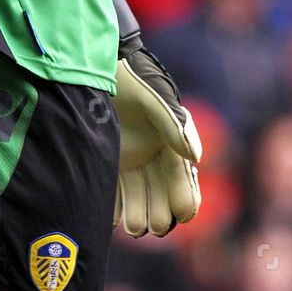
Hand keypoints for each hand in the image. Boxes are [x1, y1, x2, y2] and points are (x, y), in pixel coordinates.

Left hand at [109, 0, 201, 237]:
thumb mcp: (153, 96)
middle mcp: (153, 152)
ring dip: (139, 213)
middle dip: (161, 211)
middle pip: (161, 190)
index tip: (185, 214)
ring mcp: (131, 157)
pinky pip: (115, 189)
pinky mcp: (109, 159)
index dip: (186, 194)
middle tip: (155, 226)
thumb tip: (196, 158)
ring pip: (139, 194)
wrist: (95, 62)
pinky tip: (112, 221)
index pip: (182, 174)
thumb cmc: (130, 76)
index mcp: (172, 139)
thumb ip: (173, 122)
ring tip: (135, 228)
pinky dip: (115, 206)